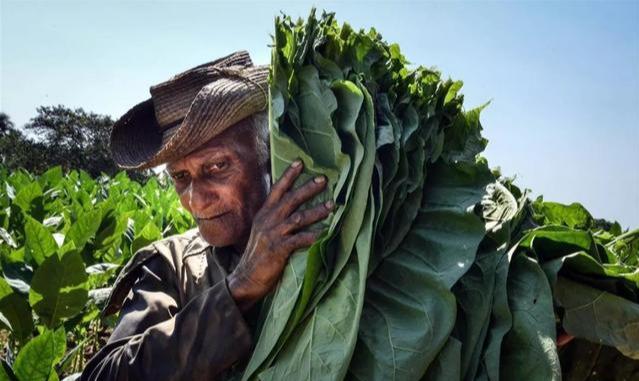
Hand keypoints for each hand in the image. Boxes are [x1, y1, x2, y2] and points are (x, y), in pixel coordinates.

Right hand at [227, 160, 333, 311]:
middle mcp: (268, 221)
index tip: (300, 162)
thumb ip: (273, 218)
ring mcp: (273, 234)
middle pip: (290, 199)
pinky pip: (299, 240)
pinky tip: (325, 233)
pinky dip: (313, 236)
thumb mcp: (262, 230)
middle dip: (308, 188)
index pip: (277, 190)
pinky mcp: (278, 249)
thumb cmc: (258, 254)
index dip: (288, 176)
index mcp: (264, 214)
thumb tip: (290, 208)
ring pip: (298, 218)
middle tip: (323, 180)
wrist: (247, 277)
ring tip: (331, 205)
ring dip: (316, 211)